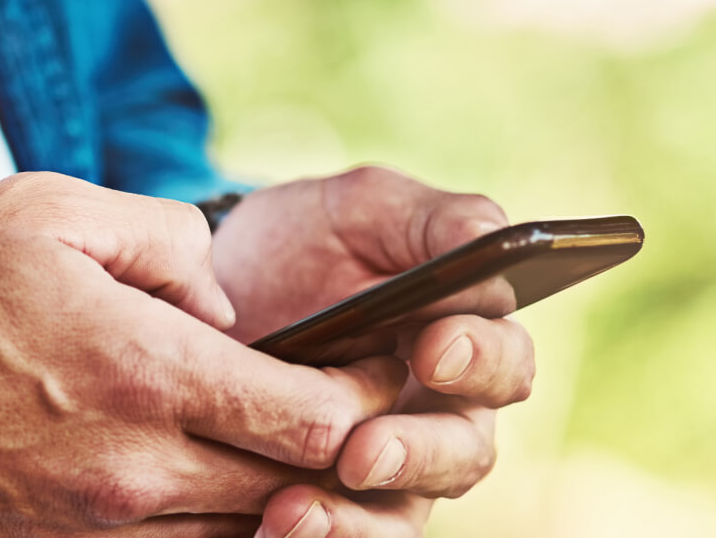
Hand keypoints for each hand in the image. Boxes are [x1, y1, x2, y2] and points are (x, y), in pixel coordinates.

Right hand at [0, 173, 406, 536]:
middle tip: (376, 422)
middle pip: (296, 493)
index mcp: (140, 373)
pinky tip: (217, 489)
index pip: (315, 418)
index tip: (400, 377)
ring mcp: (90, 525)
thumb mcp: (43, 209)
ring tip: (302, 458)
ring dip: (285, 504)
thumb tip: (225, 292)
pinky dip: (214, 528)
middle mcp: (129, 471)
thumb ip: (165, 242)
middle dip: (350, 465)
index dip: (379, 405)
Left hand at [211, 166, 536, 535]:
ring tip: (297, 509)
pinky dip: (313, 536)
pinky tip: (274, 524)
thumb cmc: (304, 241)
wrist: (211, 291)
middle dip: (418, 454)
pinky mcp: (335, 503)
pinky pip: (343, 537)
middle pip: (464, 454)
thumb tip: (488, 235)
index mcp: (468, 338)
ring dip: (358, 520)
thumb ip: (429, 219)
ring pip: (403, 513)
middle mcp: (441, 414)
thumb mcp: (360, 209)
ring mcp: (389, 467)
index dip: (478, 359)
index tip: (433, 346)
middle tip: (364, 450)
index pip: (504, 361)